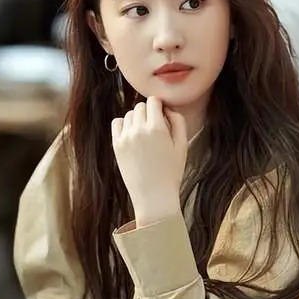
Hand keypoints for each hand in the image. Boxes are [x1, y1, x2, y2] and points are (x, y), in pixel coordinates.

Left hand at [111, 96, 187, 226]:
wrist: (153, 196)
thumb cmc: (171, 172)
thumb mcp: (182, 145)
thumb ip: (178, 121)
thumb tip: (167, 109)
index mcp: (157, 128)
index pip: (153, 101)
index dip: (159, 105)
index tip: (162, 114)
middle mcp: (139, 130)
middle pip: (140, 106)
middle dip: (149, 112)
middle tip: (155, 126)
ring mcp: (125, 137)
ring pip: (129, 115)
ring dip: (137, 119)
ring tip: (144, 134)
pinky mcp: (116, 145)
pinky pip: (117, 123)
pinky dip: (124, 124)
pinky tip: (132, 134)